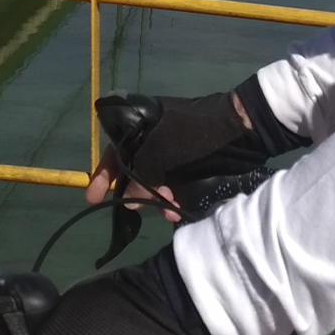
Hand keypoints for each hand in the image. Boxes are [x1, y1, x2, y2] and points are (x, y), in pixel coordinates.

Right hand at [87, 90, 258, 222]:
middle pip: (131, 168)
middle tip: (131, 211)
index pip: (113, 149)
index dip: (103, 174)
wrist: (241, 131)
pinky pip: (171, 185)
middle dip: (132, 191)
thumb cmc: (195, 135)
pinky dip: (171, 198)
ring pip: (152, 180)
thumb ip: (139, 176)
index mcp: (140, 123)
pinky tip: (177, 210)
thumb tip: (128, 202)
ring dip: (154, 198)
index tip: (93, 198)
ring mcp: (171, 151)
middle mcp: (152, 136)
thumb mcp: (159, 152)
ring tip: (167, 210)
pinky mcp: (188, 166)